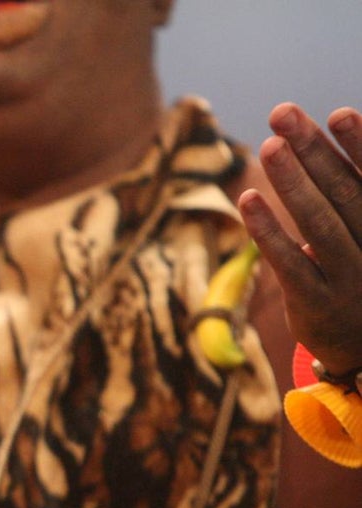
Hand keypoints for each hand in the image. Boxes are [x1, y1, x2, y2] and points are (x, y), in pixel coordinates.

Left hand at [238, 103, 361, 376]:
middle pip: (344, 192)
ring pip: (319, 225)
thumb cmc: (361, 273)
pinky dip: (268, 231)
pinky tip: (247, 200)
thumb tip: (323, 138)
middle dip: (313, 151)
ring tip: (268, 146)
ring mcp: (350, 278)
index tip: (337, 114)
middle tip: (283, 115)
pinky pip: (289, 264)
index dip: (359, 147)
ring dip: (292, 183)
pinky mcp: (316, 304)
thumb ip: (352, 193)